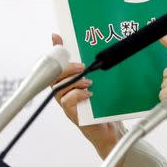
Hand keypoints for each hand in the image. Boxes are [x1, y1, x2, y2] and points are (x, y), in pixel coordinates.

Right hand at [52, 33, 124, 163]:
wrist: (111, 129)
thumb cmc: (105, 106)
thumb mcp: (103, 82)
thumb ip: (99, 68)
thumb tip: (100, 48)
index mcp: (70, 82)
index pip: (58, 63)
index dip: (56, 50)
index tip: (57, 37)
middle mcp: (65, 92)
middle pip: (54, 76)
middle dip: (66, 68)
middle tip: (81, 66)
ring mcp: (67, 104)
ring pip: (59, 89)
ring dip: (73, 82)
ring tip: (88, 82)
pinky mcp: (73, 115)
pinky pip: (67, 103)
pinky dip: (77, 96)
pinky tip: (89, 94)